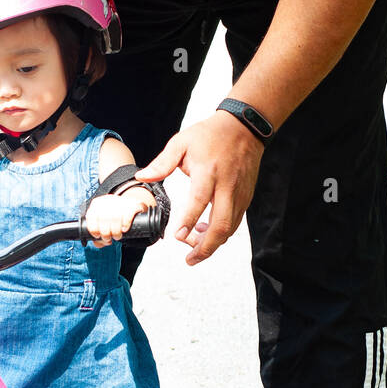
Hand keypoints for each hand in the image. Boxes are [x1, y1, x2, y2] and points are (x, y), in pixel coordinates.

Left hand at [85, 189, 153, 247]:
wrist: (131, 204)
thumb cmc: (114, 216)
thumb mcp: (103, 221)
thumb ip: (98, 232)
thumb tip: (98, 243)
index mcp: (97, 204)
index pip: (91, 216)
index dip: (93, 230)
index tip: (98, 236)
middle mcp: (107, 200)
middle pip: (103, 218)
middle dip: (105, 234)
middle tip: (109, 239)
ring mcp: (120, 201)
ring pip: (115, 218)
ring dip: (115, 232)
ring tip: (117, 236)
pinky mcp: (132, 204)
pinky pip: (127, 215)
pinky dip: (125, 225)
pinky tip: (124, 229)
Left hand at [134, 112, 264, 263]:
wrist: (244, 127)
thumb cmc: (209, 134)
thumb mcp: (181, 142)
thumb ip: (162, 162)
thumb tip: (141, 177)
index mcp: (208, 172)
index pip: (198, 200)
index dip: (188, 220)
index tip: (177, 236)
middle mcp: (226, 186)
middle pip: (220, 224)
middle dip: (205, 247)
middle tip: (189, 260)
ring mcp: (239, 194)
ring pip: (229, 228)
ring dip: (213, 243)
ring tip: (194, 249)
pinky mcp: (245, 197)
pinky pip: (235, 222)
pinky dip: (221, 233)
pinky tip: (204, 231)